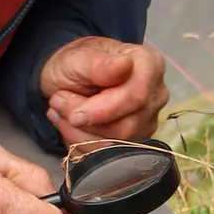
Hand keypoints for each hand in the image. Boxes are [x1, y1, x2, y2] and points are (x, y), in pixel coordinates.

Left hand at [39, 36, 169, 146]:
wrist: (69, 78)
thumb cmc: (75, 63)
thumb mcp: (77, 58)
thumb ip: (98, 64)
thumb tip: (123, 65)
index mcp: (150, 65)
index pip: (136, 97)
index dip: (103, 111)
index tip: (74, 114)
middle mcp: (156, 95)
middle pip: (126, 126)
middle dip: (87, 123)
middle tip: (58, 105)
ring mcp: (148, 120)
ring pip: (117, 145)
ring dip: (81, 135)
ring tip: (60, 114)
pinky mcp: (136, 141)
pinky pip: (109, 155)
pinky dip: (83, 145)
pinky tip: (70, 127)